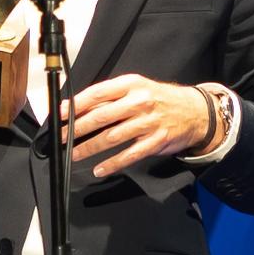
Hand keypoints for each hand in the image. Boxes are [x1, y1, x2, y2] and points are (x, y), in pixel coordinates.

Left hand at [60, 75, 212, 175]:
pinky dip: (113, 163)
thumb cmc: (159, 99)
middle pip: (101, 117)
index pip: (97, 94)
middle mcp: (139, 102)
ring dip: (89, 148)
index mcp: (131, 85)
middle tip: (60, 137)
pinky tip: (99, 168)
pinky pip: (130, 154)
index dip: (75, 105)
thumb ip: (109, 97)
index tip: (59, 114)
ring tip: (74, 154)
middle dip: (76, 129)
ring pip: (112, 137)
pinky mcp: (156, 141)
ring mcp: (148, 122)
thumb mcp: (136, 88)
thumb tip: (76, 106)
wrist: (194, 111)